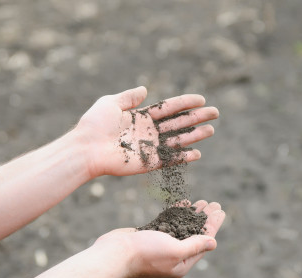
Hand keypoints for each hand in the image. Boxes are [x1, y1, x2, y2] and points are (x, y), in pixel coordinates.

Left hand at [74, 86, 218, 178]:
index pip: (167, 108)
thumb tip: (145, 89)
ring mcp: (148, 148)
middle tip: (215, 112)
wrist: (86, 148)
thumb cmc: (94, 125)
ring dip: (194, 136)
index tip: (201, 99)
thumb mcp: (110, 103)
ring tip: (211, 130)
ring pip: (177, 140)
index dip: (184, 103)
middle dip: (196, 117)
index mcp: (139, 117)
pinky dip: (183, 157)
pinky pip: (169, 160)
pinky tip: (197, 153)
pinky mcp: (147, 163)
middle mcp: (147, 132)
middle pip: (177, 123)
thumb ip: (128, 97)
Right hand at [95, 201, 224, 277]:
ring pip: (182, 227)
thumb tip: (213, 243)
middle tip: (215, 203)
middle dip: (205, 218)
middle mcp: (173, 256)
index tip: (220, 210)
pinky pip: (168, 223)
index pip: (203, 242)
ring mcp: (161, 246)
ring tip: (202, 202)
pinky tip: (183, 204)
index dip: (213, 225)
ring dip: (192, 214)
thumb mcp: (174, 250)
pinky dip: (177, 213)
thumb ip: (194, 246)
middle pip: (195, 234)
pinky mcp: (149, 237)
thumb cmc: (144, 254)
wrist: (114, 254)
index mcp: (182, 263)